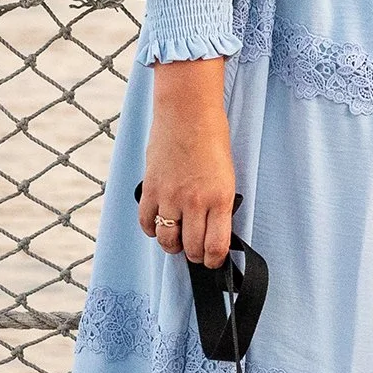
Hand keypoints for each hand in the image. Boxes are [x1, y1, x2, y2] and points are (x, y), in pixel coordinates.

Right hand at [137, 59, 236, 264]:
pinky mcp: (150, 188)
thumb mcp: (226, 174)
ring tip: (177, 240)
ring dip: (172, 245)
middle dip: (194, 255)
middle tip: (195, 251)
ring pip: (167, 240)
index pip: (216, 246)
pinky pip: (146, 222)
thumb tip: (212, 228)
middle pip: (191, 248)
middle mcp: (195, 202)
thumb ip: (218, 203)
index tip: (213, 260)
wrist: (187, 112)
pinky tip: (159, 223)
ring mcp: (170, 196)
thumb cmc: (212, 138)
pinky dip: (151, 228)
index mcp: (219, 198)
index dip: (214, 260)